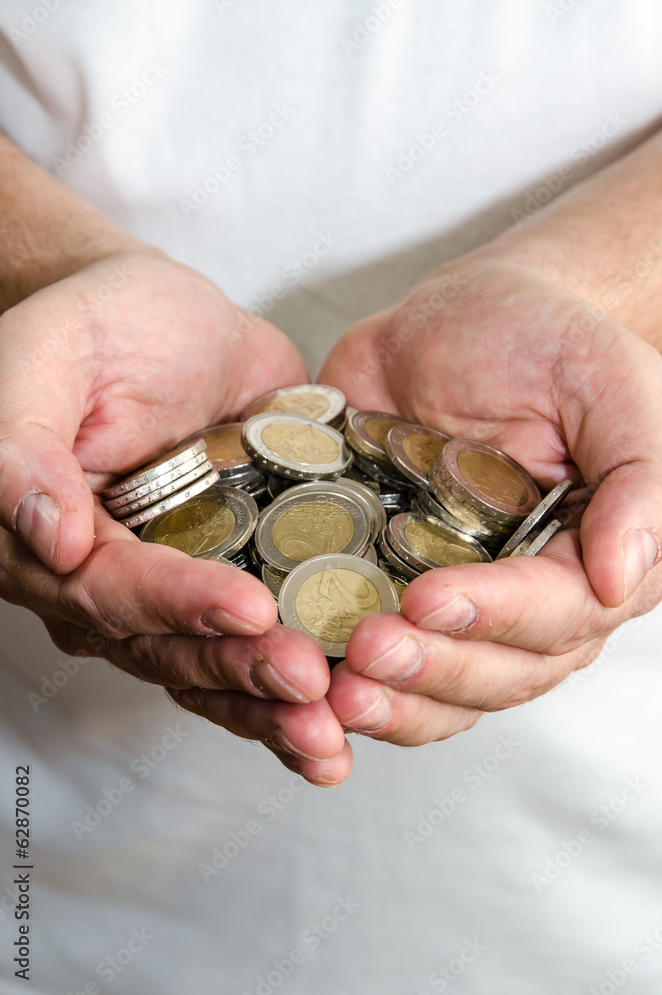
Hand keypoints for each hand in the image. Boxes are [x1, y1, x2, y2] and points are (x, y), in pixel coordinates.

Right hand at [0, 252, 349, 783]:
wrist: (174, 320)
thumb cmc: (104, 323)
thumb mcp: (49, 352)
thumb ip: (23, 440)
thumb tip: (47, 539)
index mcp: (46, 535)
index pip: (105, 589)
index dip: (176, 605)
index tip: (248, 608)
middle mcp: (104, 578)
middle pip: (163, 647)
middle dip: (239, 670)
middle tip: (309, 683)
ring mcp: (171, 585)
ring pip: (209, 665)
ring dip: (270, 706)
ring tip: (333, 728)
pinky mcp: (231, 578)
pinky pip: (252, 647)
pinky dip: (292, 691)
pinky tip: (341, 724)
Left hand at [318, 257, 661, 751]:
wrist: (459, 317)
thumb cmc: (544, 336)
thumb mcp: (606, 380)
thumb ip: (638, 473)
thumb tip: (625, 577)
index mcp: (591, 555)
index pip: (559, 613)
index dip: (495, 615)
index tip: (429, 599)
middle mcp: (530, 596)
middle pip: (498, 672)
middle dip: (432, 669)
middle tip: (367, 650)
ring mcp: (459, 599)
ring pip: (442, 689)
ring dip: (392, 701)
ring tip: (332, 690)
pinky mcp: (393, 588)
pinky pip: (384, 659)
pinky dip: (352, 682)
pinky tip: (310, 682)